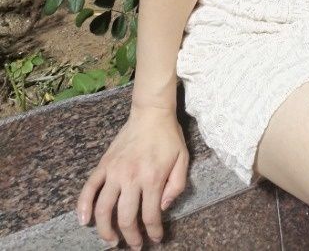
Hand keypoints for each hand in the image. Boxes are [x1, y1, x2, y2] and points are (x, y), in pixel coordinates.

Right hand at [76, 105, 188, 248]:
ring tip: (111, 240)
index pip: (151, 215)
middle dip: (131, 237)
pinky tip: (84, 221)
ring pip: (104, 208)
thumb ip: (177, 186)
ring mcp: (114, 172)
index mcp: (153, 178)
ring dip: (105, 230)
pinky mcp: (104, 165)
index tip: (156, 239)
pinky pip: (89, 188)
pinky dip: (83, 206)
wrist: (151, 113)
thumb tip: (163, 208)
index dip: (153, 232)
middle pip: (126, 218)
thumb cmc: (169, 136)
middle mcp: (131, 178)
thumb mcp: (183, 159)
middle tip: (135, 245)